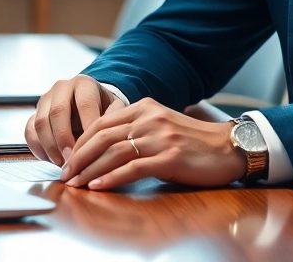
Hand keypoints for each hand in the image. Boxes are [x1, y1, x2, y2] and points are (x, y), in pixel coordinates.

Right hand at [26, 75, 125, 165]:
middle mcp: (61, 88)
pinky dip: (37, 147)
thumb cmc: (104, 107)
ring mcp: (45, 100)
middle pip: (57, 112)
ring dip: (50, 146)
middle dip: (64, 139)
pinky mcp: (34, 113)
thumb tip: (108, 139)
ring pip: (40, 122)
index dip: (87, 126)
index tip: (92, 148)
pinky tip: (49, 159)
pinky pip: (29, 130)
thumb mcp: (115, 109)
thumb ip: (114, 120)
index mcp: (84, 84)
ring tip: (63, 163)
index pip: (85, 103)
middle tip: (72, 160)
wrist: (90, 101)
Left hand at [60, 97, 247, 190]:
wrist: (228, 148)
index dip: (81, 141)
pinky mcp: (169, 158)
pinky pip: (132, 168)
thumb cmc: (194, 141)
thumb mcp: (162, 124)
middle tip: (65, 173)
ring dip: (90, 170)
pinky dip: (111, 177)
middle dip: (79, 157)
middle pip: (102, 136)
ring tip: (75, 184)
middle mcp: (149, 118)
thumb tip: (104, 144)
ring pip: (113, 152)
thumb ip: (136, 127)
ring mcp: (159, 137)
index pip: (102, 122)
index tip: (68, 158)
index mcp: (145, 106)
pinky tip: (99, 186)